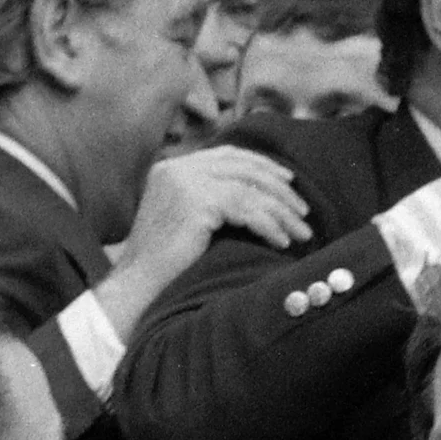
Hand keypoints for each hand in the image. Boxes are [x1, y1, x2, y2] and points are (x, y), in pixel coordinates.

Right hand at [108, 145, 308, 296]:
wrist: (137, 284)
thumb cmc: (165, 260)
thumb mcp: (186, 217)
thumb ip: (211, 196)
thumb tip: (260, 194)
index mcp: (173, 167)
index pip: (229, 155)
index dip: (263, 166)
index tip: (289, 182)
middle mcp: (179, 168)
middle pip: (245, 167)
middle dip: (279, 189)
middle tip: (303, 210)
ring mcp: (186, 182)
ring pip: (250, 189)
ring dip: (281, 212)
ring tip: (302, 232)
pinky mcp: (197, 202)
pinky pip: (247, 209)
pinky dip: (269, 226)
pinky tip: (282, 241)